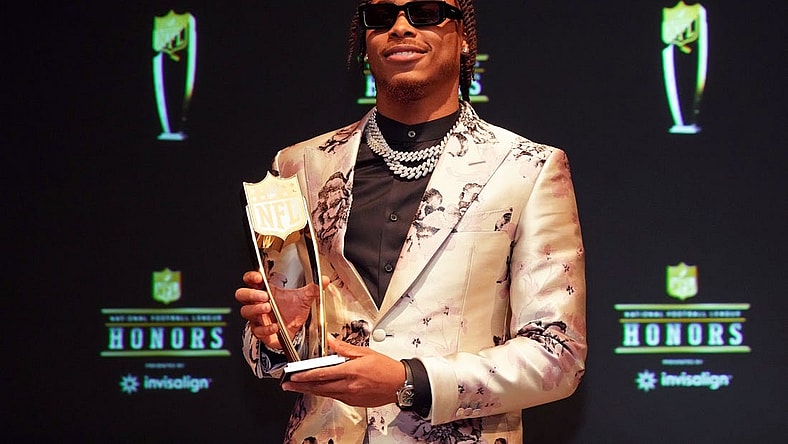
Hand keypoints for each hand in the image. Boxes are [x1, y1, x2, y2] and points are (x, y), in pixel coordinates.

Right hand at [234, 270, 325, 349]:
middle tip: (264, 295)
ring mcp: (257, 318)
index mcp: (265, 291)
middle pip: (241, 295)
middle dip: (251, 294)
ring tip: (268, 308)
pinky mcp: (260, 332)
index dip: (251, 277)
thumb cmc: (292, 312)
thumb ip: (313, 289)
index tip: (258, 277)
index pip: (250, 280)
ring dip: (256, 309)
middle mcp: (258, 303)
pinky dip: (266, 328)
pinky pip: (257, 330)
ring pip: (246, 311)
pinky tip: (275, 326)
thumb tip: (324, 280)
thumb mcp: (303, 298)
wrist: (295, 331)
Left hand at [282, 336, 405, 407]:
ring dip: (309, 390)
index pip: (322, 374)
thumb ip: (344, 348)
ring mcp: (350, 396)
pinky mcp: (353, 402)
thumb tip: (330, 341)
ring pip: (325, 393)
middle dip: (301, 385)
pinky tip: (318, 389)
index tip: (294, 374)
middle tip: (288, 384)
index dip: (305, 375)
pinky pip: (335, 397)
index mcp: (351, 371)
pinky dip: (324, 392)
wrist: (400, 384)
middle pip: (319, 387)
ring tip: (297, 387)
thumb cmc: (386, 368)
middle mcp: (349, 385)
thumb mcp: (365, 352)